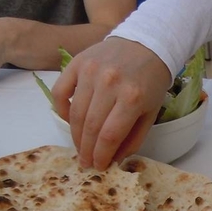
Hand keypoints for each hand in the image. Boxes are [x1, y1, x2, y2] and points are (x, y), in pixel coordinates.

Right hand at [52, 37, 171, 169]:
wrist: (145, 43)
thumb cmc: (151, 81)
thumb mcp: (150, 113)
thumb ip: (133, 138)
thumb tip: (113, 159)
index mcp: (132, 98)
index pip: (109, 136)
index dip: (101, 155)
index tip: (98, 166)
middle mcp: (109, 84)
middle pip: (90, 127)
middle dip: (86, 150)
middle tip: (85, 162)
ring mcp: (91, 71)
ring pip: (75, 113)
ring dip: (75, 136)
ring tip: (79, 147)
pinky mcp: (77, 62)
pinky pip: (60, 91)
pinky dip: (62, 109)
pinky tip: (70, 120)